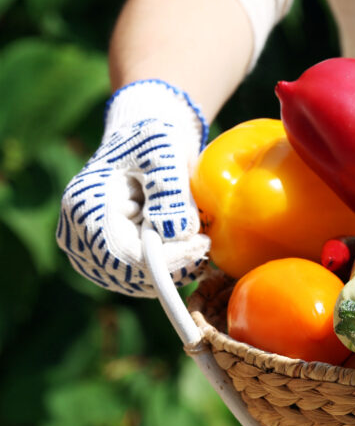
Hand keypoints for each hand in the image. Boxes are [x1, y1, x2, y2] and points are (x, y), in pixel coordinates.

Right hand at [56, 80, 210, 296]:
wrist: (145, 146)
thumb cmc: (153, 141)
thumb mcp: (163, 152)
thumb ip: (169, 190)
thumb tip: (178, 233)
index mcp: (84, 207)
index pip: (124, 254)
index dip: (167, 258)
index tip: (202, 243)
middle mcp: (77, 237)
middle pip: (128, 275)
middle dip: (174, 264)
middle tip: (206, 242)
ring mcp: (91, 254)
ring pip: (137, 283)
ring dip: (174, 268)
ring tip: (199, 239)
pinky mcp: (109, 263)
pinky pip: (141, 281)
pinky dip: (170, 270)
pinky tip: (190, 248)